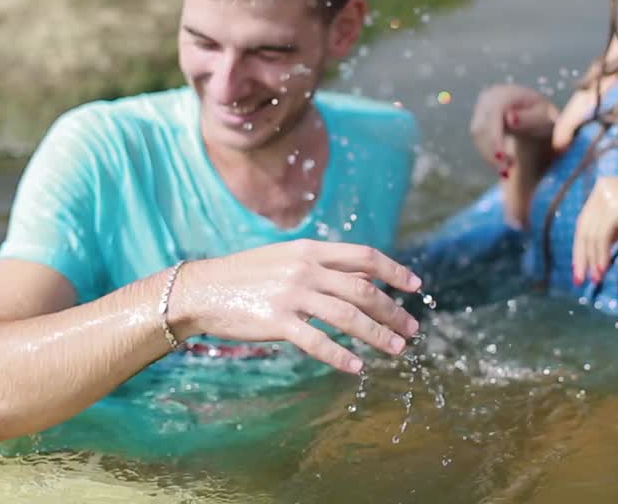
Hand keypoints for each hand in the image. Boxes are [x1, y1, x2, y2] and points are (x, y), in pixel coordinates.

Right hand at [171, 239, 422, 373]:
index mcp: (310, 250)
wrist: (202, 290)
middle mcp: (305, 269)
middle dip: (393, 311)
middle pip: (363, 290)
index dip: (394, 271)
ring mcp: (292, 295)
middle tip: (412, 329)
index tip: (415, 286)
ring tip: (396, 349)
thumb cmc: (246, 276)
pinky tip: (357, 367)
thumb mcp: (286, 259)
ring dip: (377, 335)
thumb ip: (323, 267)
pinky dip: (340, 356)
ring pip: (348, 317)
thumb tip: (365, 279)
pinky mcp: (277, 321)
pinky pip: (317, 341)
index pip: (364, 257)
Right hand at [469, 84, 556, 173]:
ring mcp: (481, 108)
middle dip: (493, 150)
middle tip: (506, 172)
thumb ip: (530, 118)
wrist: (539, 118)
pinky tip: (502, 165)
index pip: (495, 112)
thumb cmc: (545, 119)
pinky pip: (479, 140)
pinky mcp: (478, 121)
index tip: (502, 157)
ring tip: (506, 171)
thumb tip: (510, 118)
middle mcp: (490, 97)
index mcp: (507, 92)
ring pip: (478, 135)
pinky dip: (489, 154)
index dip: (496, 136)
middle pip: (483, 124)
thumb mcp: (545, 118)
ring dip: (490, 155)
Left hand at [573, 177, 617, 285]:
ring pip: (591, 233)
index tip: (579, 266)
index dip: (580, 244)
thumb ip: (610, 229)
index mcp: (603, 187)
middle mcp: (602, 188)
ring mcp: (608, 195)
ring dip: (593, 259)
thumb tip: (591, 253)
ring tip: (596, 279)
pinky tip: (603, 269)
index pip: (585, 220)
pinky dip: (600, 254)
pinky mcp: (615, 206)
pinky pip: (601, 235)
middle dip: (581, 255)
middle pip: (584, 227)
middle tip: (579, 279)